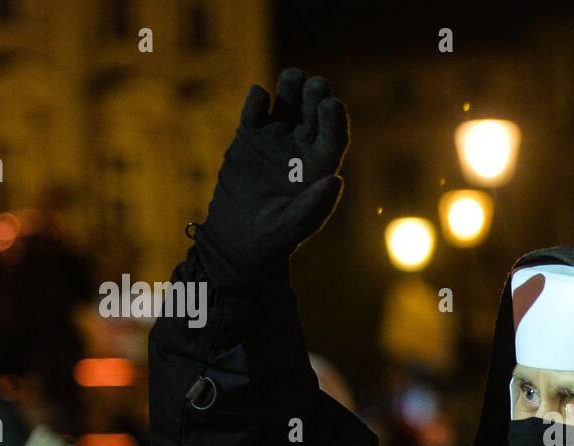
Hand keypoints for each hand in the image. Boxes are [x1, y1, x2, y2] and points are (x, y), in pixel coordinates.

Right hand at [196, 68, 349, 285]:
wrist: (237, 240)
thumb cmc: (273, 239)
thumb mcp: (294, 226)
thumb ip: (315, 205)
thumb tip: (336, 180)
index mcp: (320, 169)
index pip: (333, 138)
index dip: (334, 121)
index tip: (330, 105)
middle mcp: (302, 150)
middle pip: (313, 116)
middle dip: (315, 98)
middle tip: (314, 85)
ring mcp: (276, 141)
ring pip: (287, 106)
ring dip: (290, 89)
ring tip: (293, 77)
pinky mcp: (249, 137)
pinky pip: (255, 112)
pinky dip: (256, 101)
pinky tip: (259, 95)